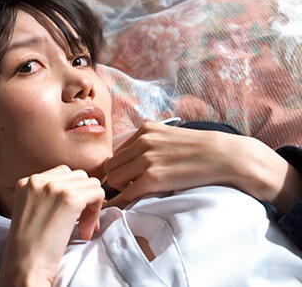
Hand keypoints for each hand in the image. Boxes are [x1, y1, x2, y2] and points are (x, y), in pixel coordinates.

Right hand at [0, 165, 104, 286]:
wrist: (25, 263)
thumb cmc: (28, 245)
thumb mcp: (29, 210)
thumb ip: (45, 197)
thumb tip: (74, 194)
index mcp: (26, 182)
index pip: (61, 174)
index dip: (71, 193)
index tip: (72, 215)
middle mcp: (38, 180)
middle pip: (77, 176)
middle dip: (83, 197)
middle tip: (80, 223)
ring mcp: (54, 188)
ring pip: (90, 183)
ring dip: (91, 205)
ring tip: (83, 228)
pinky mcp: (69, 199)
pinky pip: (97, 193)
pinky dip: (97, 212)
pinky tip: (86, 230)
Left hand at [103, 122, 301, 211]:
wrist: (226, 157)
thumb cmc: (200, 150)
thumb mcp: (170, 136)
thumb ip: (150, 142)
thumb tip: (132, 155)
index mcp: (145, 130)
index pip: (116, 153)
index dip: (120, 168)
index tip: (126, 179)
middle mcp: (142, 141)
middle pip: (111, 166)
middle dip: (117, 179)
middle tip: (129, 189)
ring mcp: (147, 159)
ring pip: (114, 179)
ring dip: (121, 190)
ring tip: (135, 195)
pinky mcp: (154, 177)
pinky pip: (128, 193)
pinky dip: (126, 201)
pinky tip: (131, 206)